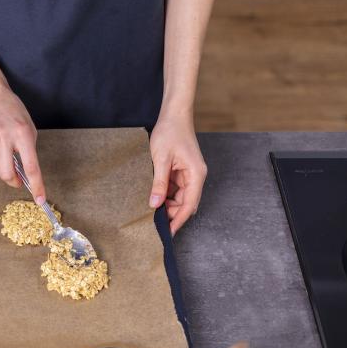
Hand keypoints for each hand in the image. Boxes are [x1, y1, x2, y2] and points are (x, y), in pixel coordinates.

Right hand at [0, 83, 45, 203]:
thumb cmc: (10, 108)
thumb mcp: (27, 124)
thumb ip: (27, 147)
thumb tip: (25, 169)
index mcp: (22, 134)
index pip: (31, 166)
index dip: (36, 185)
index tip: (40, 199)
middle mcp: (4, 138)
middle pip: (7, 174)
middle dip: (13, 181)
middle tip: (18, 179)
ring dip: (3, 163)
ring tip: (3, 145)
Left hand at [149, 114, 206, 234]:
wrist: (174, 114)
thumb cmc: (170, 132)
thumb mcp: (161, 159)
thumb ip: (159, 183)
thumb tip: (155, 204)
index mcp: (196, 174)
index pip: (189, 204)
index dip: (178, 220)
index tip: (169, 233)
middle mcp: (195, 176)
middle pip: (185, 202)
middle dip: (171, 213)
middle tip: (153, 223)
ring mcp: (189, 174)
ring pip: (179, 196)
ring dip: (167, 203)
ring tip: (150, 210)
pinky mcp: (182, 170)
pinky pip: (175, 188)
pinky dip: (165, 194)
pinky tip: (153, 196)